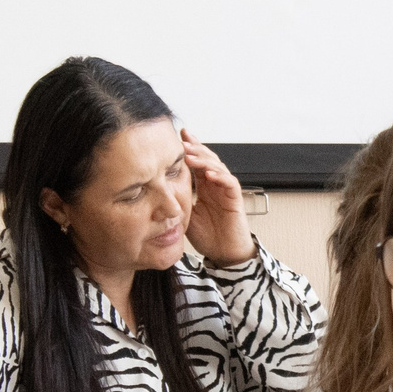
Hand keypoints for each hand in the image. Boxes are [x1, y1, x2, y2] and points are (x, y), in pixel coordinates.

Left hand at [179, 127, 256, 264]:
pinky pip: (230, 183)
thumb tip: (157, 193)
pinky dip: (220, 177)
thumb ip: (177, 202)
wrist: (224, 254)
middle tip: (182, 140)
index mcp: (204, 187)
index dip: (189, 149)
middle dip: (195, 148)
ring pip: (218, 167)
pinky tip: (209, 173)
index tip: (177, 137)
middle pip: (208, 159)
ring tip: (191, 155)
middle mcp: (216, 185)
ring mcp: (226, 191)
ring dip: (205, 160)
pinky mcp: (235, 200)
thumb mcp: (185, 216)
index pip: (196, 163)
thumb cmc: (208, 237)